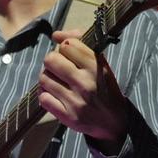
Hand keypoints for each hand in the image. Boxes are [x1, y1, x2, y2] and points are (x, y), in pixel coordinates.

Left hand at [39, 29, 128, 153]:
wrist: (114, 122)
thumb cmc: (104, 88)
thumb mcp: (100, 64)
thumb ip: (80, 44)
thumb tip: (55, 35)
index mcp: (96, 67)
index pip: (67, 45)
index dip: (65, 47)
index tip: (69, 55)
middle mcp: (86, 83)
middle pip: (51, 59)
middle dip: (52, 61)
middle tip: (59, 68)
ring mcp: (75, 101)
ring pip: (44, 78)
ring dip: (48, 78)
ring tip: (57, 82)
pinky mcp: (67, 116)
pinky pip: (43, 98)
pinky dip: (46, 94)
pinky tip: (54, 94)